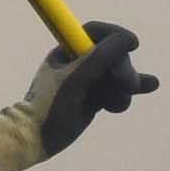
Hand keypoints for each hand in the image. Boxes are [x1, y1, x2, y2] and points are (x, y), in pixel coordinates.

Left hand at [0, 20, 149, 170]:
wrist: (35, 139)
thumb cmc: (51, 105)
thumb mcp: (77, 78)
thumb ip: (102, 56)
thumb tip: (127, 39)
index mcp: (67, 50)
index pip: (96, 31)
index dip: (116, 35)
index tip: (133, 44)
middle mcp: (79, 62)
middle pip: (113, 55)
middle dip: (123, 70)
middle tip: (127, 85)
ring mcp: (88, 81)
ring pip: (118, 76)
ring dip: (124, 87)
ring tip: (119, 100)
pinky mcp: (94, 99)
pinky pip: (117, 93)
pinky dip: (121, 99)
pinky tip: (127, 101)